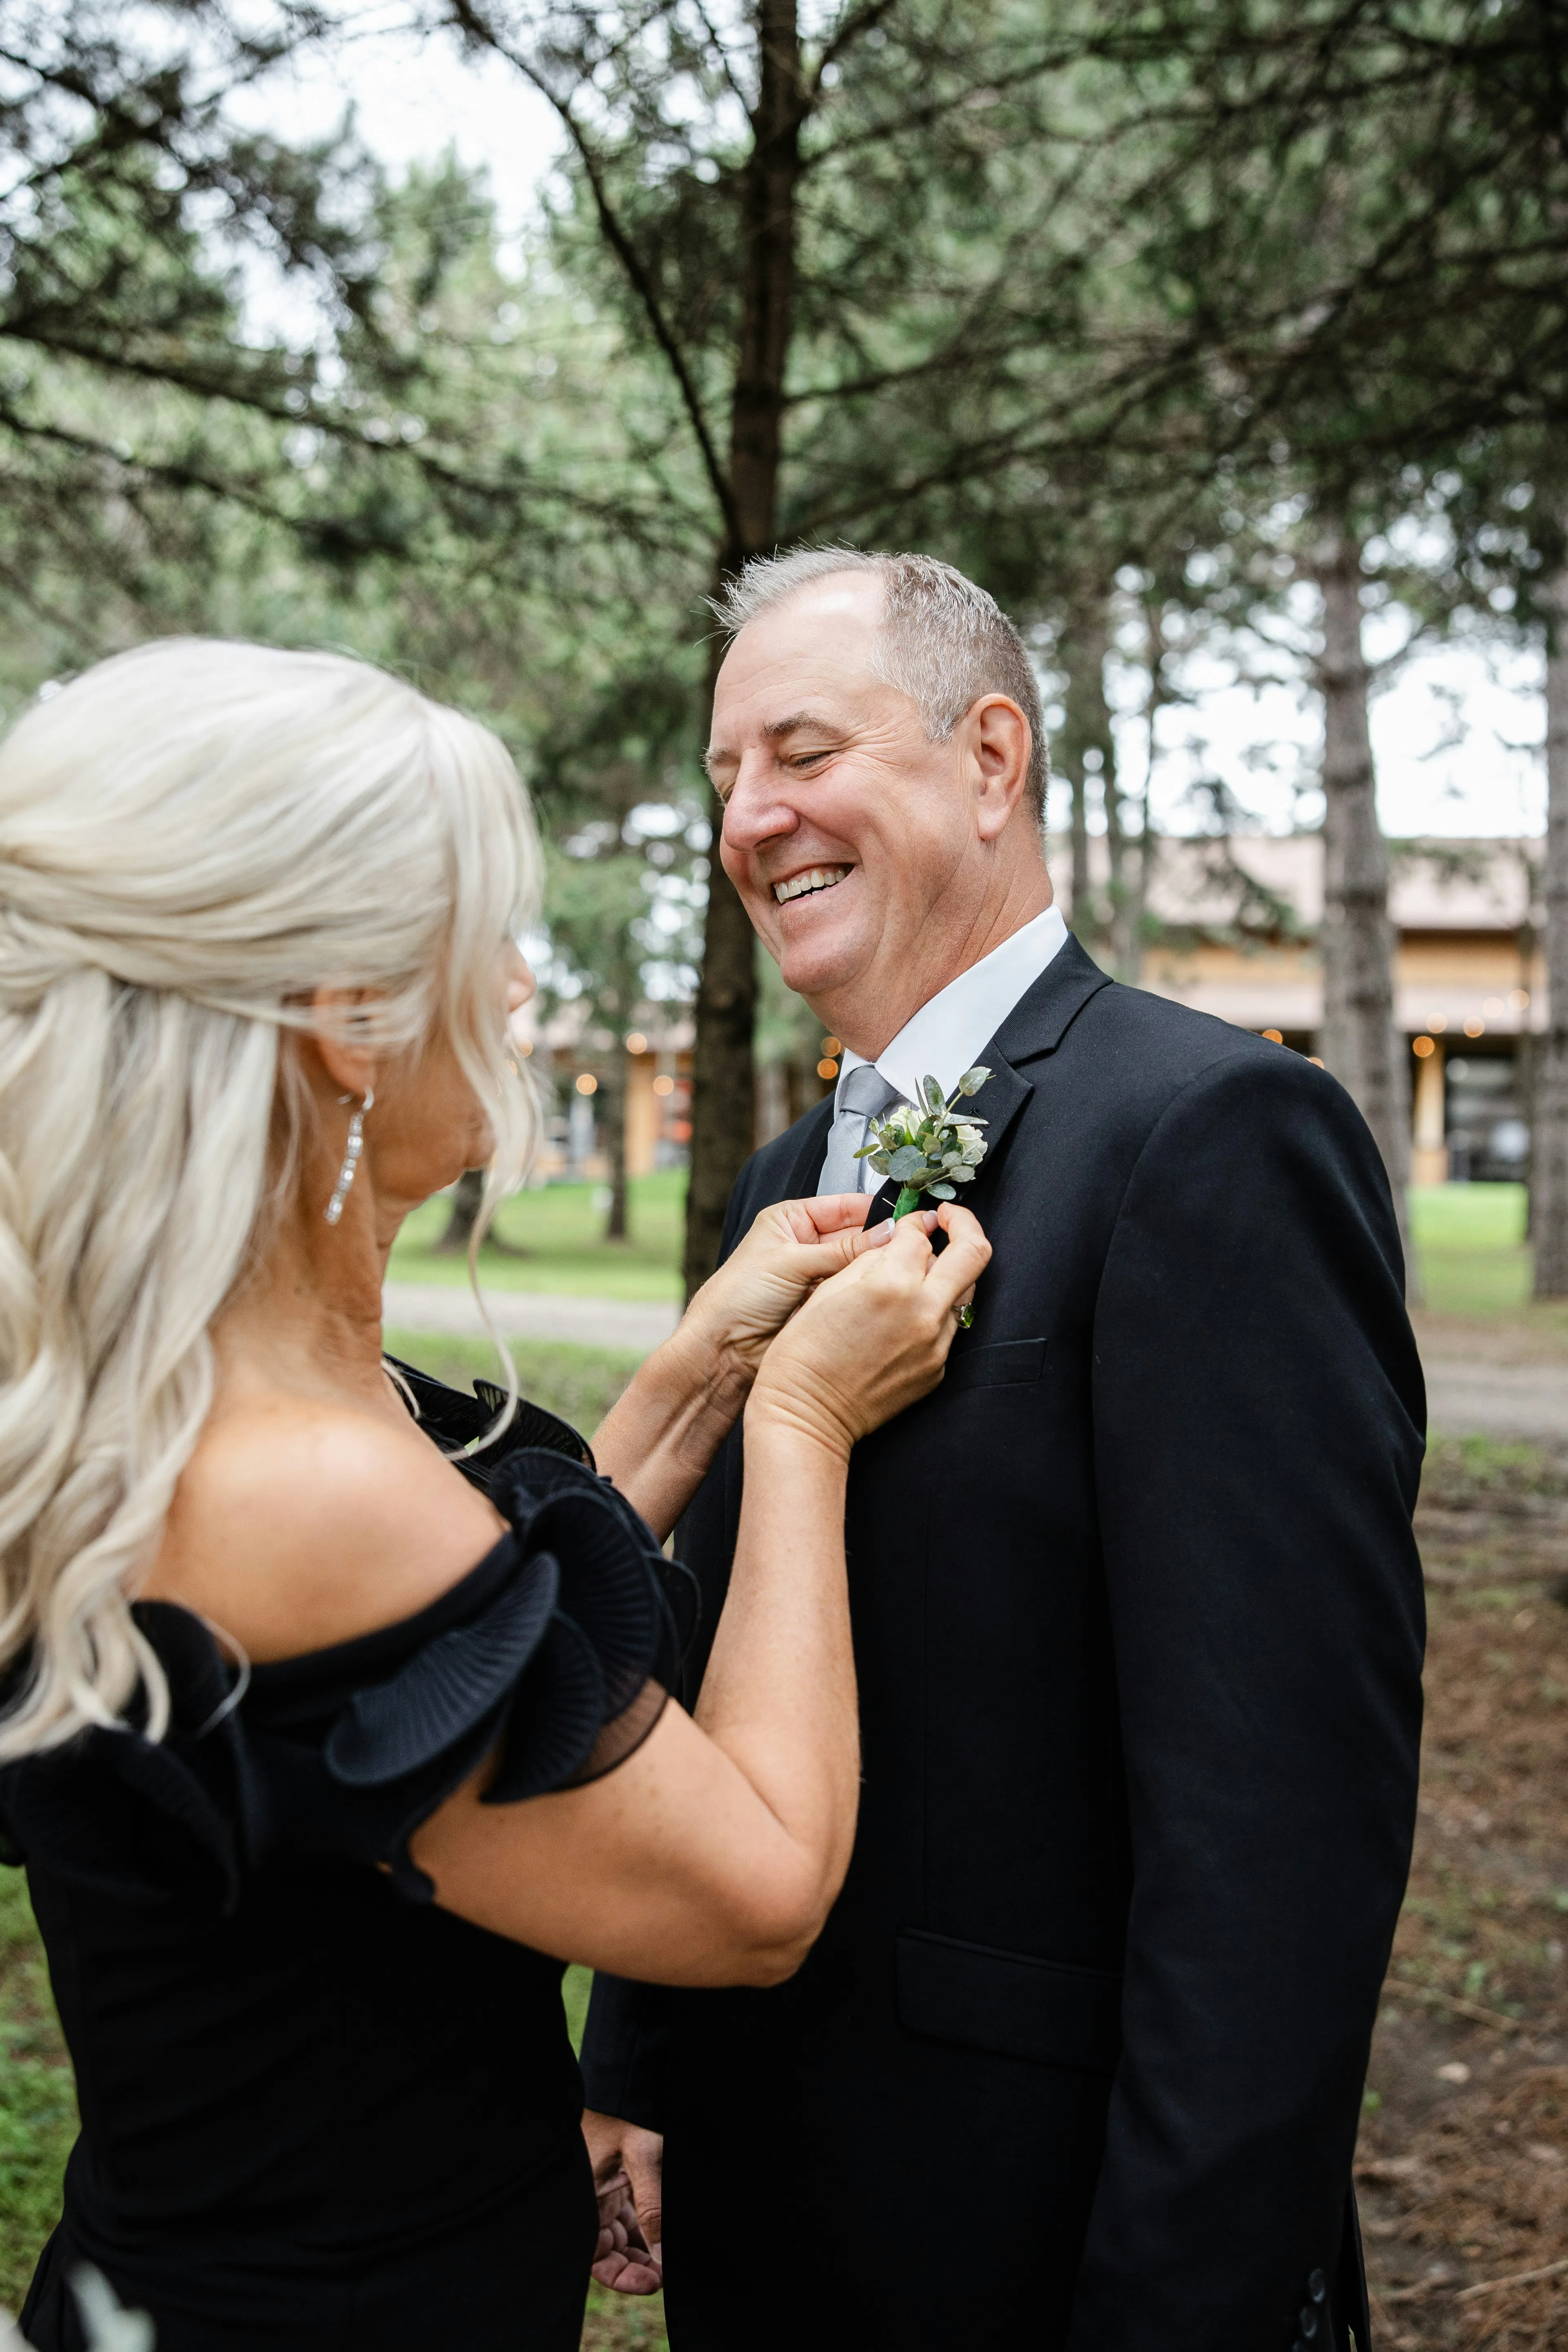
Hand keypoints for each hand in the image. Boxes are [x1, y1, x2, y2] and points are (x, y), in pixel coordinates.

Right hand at [583, 2109, 663, 2295]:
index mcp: (584, 2199)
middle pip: (610, 2252)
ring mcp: (605, 2194)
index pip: (596, 2257)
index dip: (621, 2276)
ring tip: (668, 2260)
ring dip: (646, 2252)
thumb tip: (662, 2257)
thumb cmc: (626, 2112)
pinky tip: (663, 2241)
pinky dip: (648, 2232)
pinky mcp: (619, 2186)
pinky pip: (632, 2220)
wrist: (625, 2080)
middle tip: (665, 2274)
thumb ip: (652, 2207)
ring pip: (623, 2239)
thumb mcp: (642, 2156)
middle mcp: (591, 2202)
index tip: (653, 2282)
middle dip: (638, 2267)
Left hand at [681, 1193, 894, 1380]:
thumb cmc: (740, 1295)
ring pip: (861, 1265)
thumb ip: (842, 1249)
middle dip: (882, 1241)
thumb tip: (889, 1233)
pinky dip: (871, 1291)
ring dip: (879, 1268)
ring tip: (907, 1267)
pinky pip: (856, 1292)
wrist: (723, 1349)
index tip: (909, 1216)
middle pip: (858, 1235)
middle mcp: (809, 1244)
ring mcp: (819, 1275)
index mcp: (794, 1220)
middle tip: (916, 1244)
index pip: (845, 1207)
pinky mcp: (827, 1304)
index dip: (876, 1211)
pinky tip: (891, 1289)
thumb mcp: (791, 1262)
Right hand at [748, 1202, 990, 1457]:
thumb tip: (900, 1239)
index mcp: (892, 1285)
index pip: (922, 1233)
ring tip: (924, 1273)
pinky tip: (907, 1317)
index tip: (911, 1220)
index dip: (915, 1220)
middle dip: (965, 1226)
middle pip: (974, 1252)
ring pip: (965, 1291)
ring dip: (950, 1273)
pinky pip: (949, 1327)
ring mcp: (937, 1344)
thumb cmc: (804, 1352)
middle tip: (950, 1220)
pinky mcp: (938, 1369)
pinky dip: (935, 1312)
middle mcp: (924, 1312)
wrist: (808, 1414)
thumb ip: (872, 1257)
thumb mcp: (829, 1288)